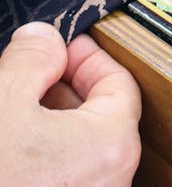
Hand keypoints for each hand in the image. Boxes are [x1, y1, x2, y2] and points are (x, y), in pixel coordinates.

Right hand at [0, 22, 140, 186]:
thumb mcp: (2, 99)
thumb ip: (32, 58)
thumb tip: (45, 39)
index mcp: (110, 146)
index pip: (119, 83)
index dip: (88, 56)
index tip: (61, 46)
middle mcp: (111, 183)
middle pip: (102, 115)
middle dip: (64, 86)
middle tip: (33, 70)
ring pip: (81, 149)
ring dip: (50, 120)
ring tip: (15, 107)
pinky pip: (66, 176)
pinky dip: (45, 154)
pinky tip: (13, 145)